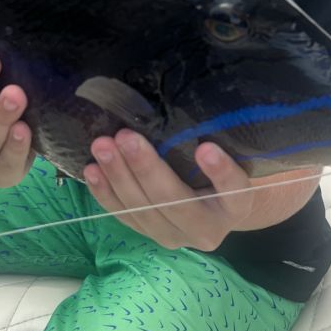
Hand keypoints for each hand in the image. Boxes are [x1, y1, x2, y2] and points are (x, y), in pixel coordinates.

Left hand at [85, 131, 320, 249]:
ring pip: (144, 212)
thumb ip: (220, 135)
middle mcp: (210, 229)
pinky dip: (106, 194)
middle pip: (176, 202)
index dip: (221, 172)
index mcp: (238, 206)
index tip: (206, 147)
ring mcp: (178, 237)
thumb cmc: (229, 163)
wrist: (222, 203)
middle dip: (147, 169)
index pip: (234, 191)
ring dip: (119, 178)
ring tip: (102, 146)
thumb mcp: (234, 152)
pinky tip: (92, 171)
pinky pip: (125, 218)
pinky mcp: (152, 236)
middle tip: (126, 136)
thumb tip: (194, 93)